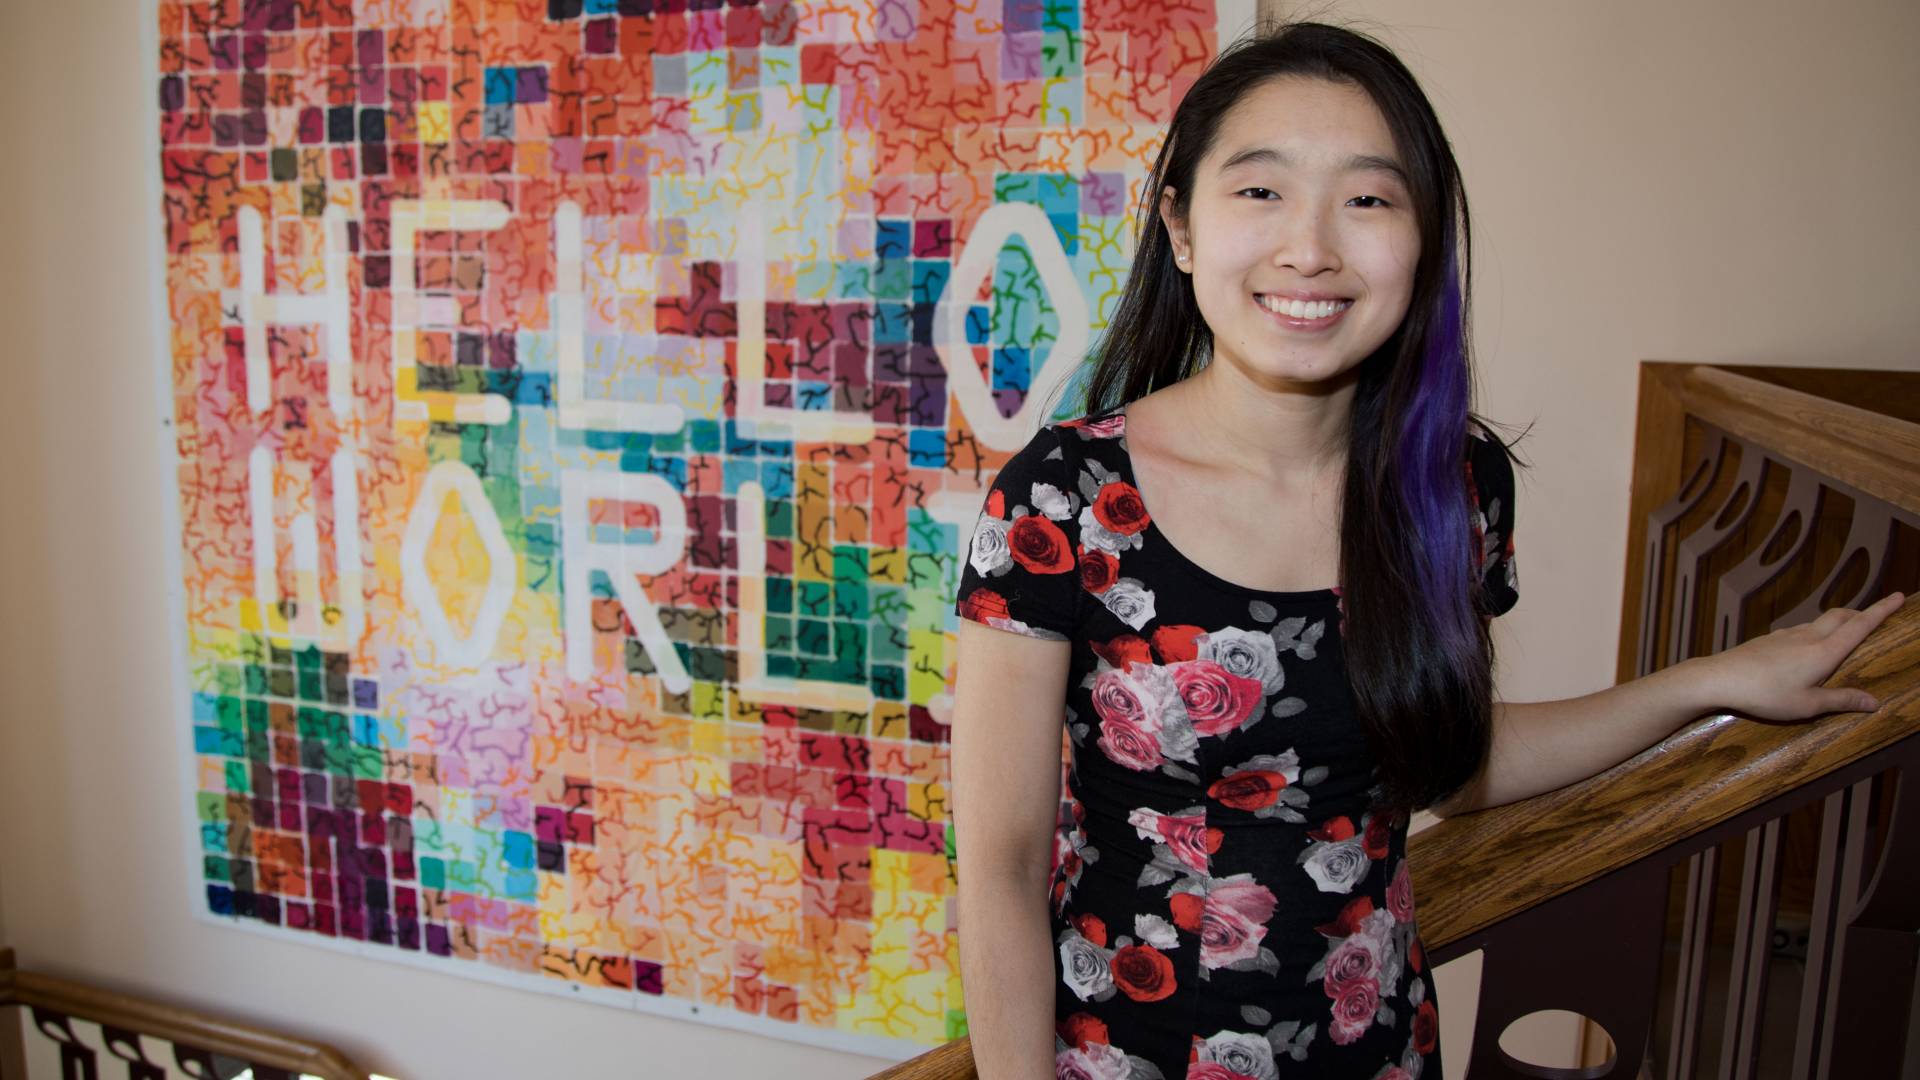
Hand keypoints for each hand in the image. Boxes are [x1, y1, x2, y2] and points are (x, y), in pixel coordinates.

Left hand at [1695, 591, 1906, 722]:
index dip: (1882, 610)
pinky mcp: (1769, 639)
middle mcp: (1808, 636)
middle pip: (1841, 615)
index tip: (1899, 596)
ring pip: (1819, 621)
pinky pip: (1800, 629)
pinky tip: (1808, 645)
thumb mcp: (1808, 705)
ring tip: (1846, 631)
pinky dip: (1816, 631)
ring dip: (1838, 621)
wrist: (1719, 678)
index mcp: (1824, 651)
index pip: (1860, 625)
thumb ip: (1842, 700)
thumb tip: (1875, 702)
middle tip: (1876, 615)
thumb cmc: (1765, 695)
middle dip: (1862, 612)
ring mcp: (1786, 635)